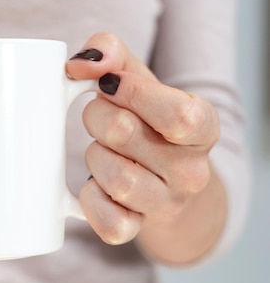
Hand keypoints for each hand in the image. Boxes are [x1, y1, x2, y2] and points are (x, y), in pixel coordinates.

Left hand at [67, 33, 225, 262]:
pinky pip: (108, 222)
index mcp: (202, 126)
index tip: (109, 85)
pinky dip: (90, 201)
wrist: (161, 181)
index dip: (131, 93)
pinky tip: (95, 186)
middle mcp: (191, 170)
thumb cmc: (144, 121)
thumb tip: (81, 63)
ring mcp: (166, 203)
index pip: (178, 113)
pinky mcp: (136, 229)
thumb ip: (111, 53)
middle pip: (124, 133)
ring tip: (101, 152)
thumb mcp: (137, 79)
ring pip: (115, 178)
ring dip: (93, 157)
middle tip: (98, 117)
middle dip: (96, 116)